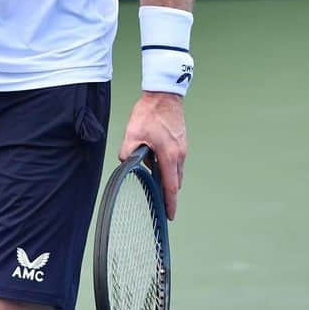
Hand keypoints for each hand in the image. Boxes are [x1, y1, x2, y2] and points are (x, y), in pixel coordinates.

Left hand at [118, 92, 186, 219]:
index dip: (170, 203)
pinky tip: (155, 152)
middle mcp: (179, 154)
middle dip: (166, 189)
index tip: (170, 215)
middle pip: (175, 180)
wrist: (164, 94)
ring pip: (175, 169)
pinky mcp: (181, 140)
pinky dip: (167, 162)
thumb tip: (126, 162)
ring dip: (166, 173)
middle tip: (157, 194)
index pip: (170, 187)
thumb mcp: (132, 133)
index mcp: (168, 156)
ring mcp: (182, 147)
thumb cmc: (150, 112)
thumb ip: (128, 152)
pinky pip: (176, 158)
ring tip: (150, 165)